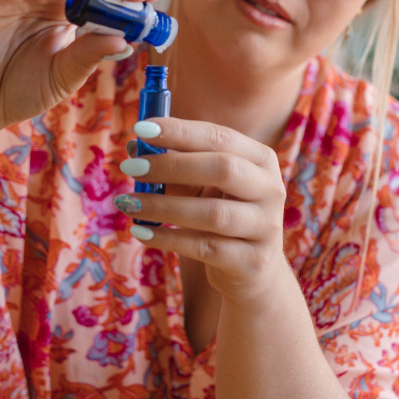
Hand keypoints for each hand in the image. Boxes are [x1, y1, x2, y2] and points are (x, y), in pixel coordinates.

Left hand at [117, 118, 288, 304]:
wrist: (253, 271)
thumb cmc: (222, 214)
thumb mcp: (201, 185)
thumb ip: (173, 163)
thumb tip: (133, 148)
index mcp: (261, 159)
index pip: (220, 137)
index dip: (180, 131)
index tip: (141, 128)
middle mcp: (270, 189)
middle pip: (223, 168)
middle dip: (171, 165)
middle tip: (130, 167)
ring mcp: (265, 227)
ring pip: (212, 213)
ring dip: (163, 206)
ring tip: (128, 203)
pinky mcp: (252, 261)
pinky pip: (204, 247)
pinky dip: (168, 238)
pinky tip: (141, 232)